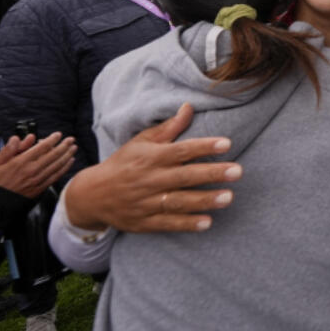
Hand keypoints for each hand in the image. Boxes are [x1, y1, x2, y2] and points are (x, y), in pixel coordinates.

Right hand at [0, 132, 76, 198]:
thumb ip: (8, 149)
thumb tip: (19, 139)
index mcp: (20, 162)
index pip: (41, 147)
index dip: (52, 140)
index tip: (58, 135)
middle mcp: (31, 171)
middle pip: (53, 155)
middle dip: (64, 146)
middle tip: (71, 139)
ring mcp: (37, 181)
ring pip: (57, 165)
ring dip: (67, 155)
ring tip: (73, 148)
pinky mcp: (39, 190)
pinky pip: (55, 177)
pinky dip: (64, 168)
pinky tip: (69, 163)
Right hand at [63, 103, 241, 233]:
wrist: (91, 195)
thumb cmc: (123, 163)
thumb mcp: (141, 142)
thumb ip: (169, 128)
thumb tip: (188, 107)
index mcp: (150, 157)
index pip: (180, 150)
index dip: (203, 146)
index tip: (227, 144)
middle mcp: (149, 179)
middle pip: (184, 176)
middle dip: (212, 173)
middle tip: (238, 171)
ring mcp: (146, 202)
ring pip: (178, 201)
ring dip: (204, 200)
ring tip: (229, 197)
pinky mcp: (143, 222)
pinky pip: (167, 223)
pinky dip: (186, 224)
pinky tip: (207, 223)